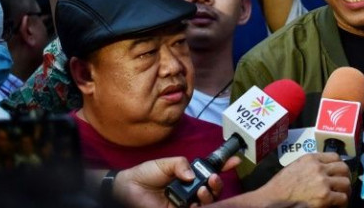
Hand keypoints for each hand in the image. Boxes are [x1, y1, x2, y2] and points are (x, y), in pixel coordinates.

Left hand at [112, 156, 240, 207]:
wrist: (127, 187)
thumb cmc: (145, 174)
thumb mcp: (166, 163)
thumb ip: (182, 164)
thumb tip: (193, 175)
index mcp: (188, 176)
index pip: (210, 172)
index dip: (223, 166)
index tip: (235, 160)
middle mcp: (189, 190)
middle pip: (212, 189)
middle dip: (217, 183)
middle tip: (213, 178)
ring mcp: (185, 203)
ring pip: (207, 202)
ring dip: (210, 194)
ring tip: (202, 189)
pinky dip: (201, 205)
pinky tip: (197, 200)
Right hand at [261, 153, 350, 207]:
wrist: (273, 199)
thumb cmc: (280, 186)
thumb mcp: (295, 166)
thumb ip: (310, 165)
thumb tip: (323, 171)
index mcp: (311, 159)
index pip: (335, 157)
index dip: (339, 165)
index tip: (339, 173)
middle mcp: (319, 168)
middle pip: (343, 168)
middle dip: (345, 177)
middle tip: (343, 186)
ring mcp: (323, 182)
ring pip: (346, 183)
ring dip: (345, 191)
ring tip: (342, 197)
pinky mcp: (325, 196)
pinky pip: (343, 198)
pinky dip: (343, 203)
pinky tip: (338, 206)